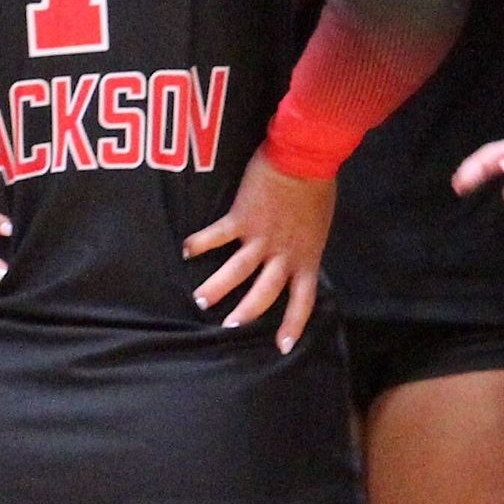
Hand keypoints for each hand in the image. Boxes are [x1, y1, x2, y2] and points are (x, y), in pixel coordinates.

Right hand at [185, 153, 334, 349]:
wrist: (307, 156)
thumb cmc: (317, 184)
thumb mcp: (317, 224)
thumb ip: (302, 243)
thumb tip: (293, 251)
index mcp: (306, 257)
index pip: (303, 301)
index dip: (292, 326)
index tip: (281, 347)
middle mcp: (284, 254)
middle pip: (264, 295)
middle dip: (244, 314)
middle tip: (227, 328)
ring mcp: (262, 238)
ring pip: (237, 273)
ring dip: (217, 288)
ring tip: (200, 300)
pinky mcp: (242, 217)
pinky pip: (217, 236)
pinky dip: (200, 243)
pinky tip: (186, 249)